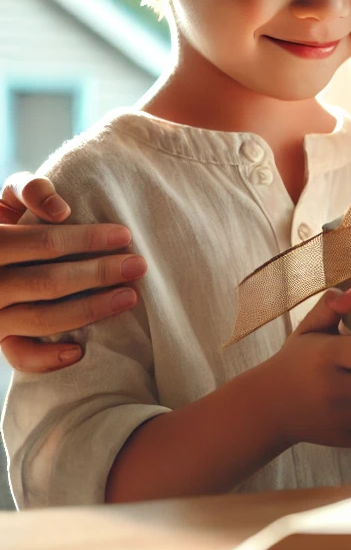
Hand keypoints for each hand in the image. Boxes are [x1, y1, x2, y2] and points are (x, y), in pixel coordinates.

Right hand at [0, 173, 145, 372]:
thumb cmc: (7, 220)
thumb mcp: (9, 198)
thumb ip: (30, 190)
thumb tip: (60, 211)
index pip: (42, 242)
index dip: (86, 239)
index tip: (125, 235)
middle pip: (47, 282)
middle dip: (98, 274)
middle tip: (138, 265)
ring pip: (40, 319)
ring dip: (89, 310)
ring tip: (129, 297)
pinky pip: (19, 355)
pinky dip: (47, 358)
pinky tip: (80, 350)